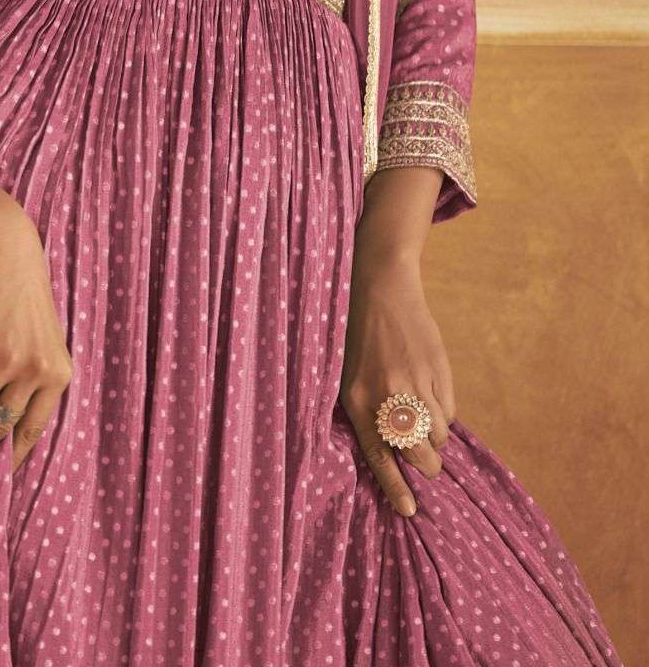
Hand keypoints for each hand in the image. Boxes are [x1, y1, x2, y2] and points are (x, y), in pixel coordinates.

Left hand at [338, 252, 456, 517]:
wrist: (381, 288)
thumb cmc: (358, 335)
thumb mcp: (350, 376)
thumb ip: (368, 412)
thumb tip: (394, 451)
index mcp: (358, 400)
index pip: (380, 458)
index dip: (396, 488)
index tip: (409, 511)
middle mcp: (387, 396)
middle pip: (420, 454)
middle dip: (427, 464)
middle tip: (426, 460)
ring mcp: (416, 384)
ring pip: (438, 435)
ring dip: (435, 437)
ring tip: (423, 418)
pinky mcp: (439, 370)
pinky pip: (448, 412)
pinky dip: (442, 413)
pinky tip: (429, 395)